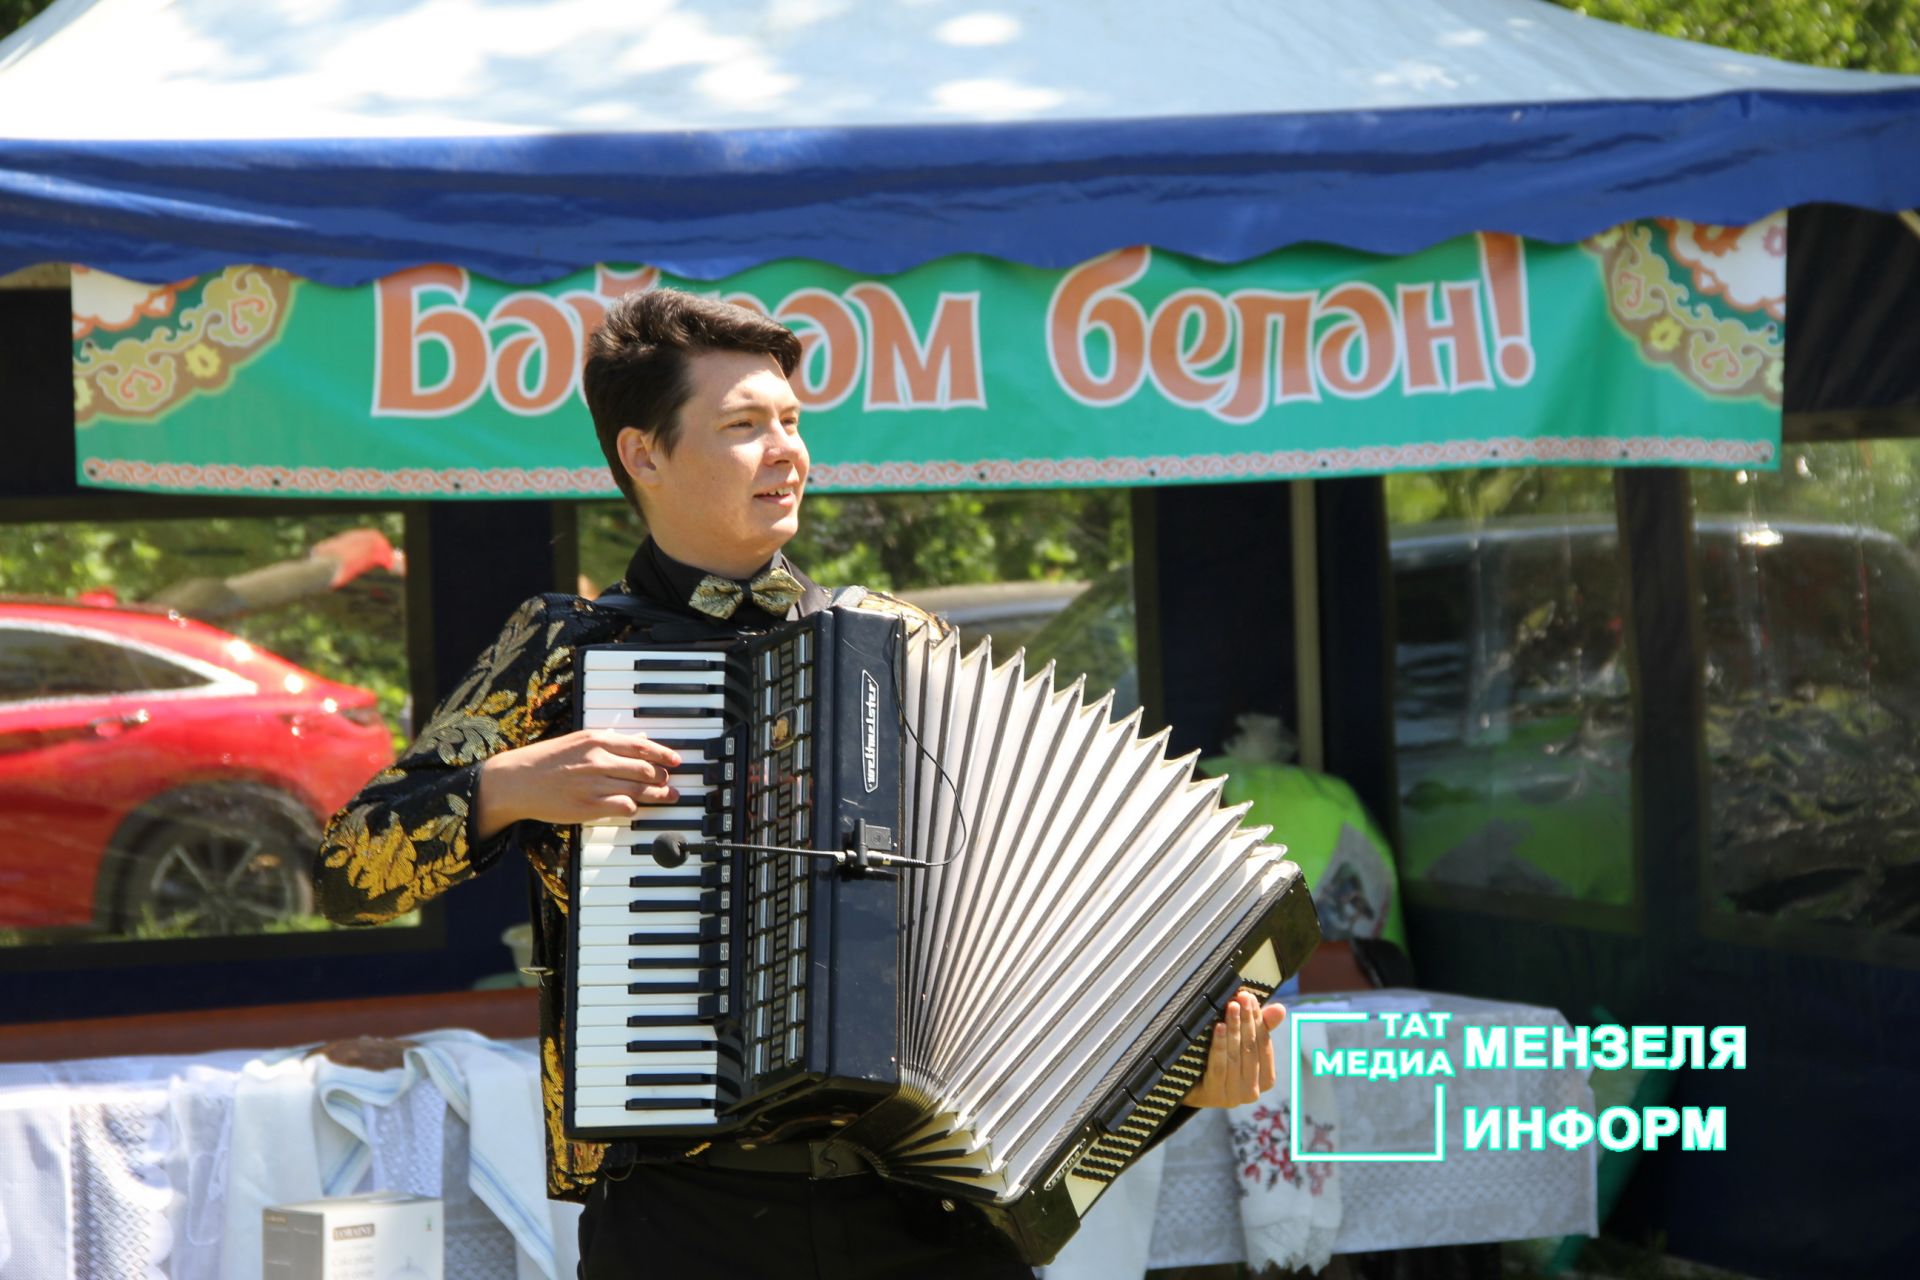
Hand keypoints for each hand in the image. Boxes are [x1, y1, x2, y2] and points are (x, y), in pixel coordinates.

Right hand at [474, 729, 681, 838]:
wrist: (516, 780)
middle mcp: (598, 760)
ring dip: (658, 794)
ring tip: (669, 796)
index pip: (641, 746)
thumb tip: (640, 741)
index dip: (664, 754)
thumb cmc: (547, 760)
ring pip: (639, 789)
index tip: (677, 760)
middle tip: (672, 782)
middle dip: (664, 777)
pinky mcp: (589, 806)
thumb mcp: (578, 742)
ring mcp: (594, 784)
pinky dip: (635, 807)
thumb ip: (610, 742)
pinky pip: (624, 807)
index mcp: (596, 740)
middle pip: (645, 769)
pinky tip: (637, 807)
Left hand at [1181, 988, 1285, 1107]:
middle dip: (1246, 1019)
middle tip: (1241, 997)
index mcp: (1266, 1079)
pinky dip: (1220, 1044)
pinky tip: (1219, 1027)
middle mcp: (1254, 1091)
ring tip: (1231, 1006)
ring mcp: (1234, 1096)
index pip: (1264, 1044)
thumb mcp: (1241, 1045)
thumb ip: (1261, 1028)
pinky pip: (1219, 1065)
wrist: (1191, 1089)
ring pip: (1235, 1054)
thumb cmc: (1222, 1062)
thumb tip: (1280, 1008)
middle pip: (1250, 1048)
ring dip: (1234, 1028)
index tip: (1250, 997)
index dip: (1258, 1019)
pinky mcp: (1214, 1094)